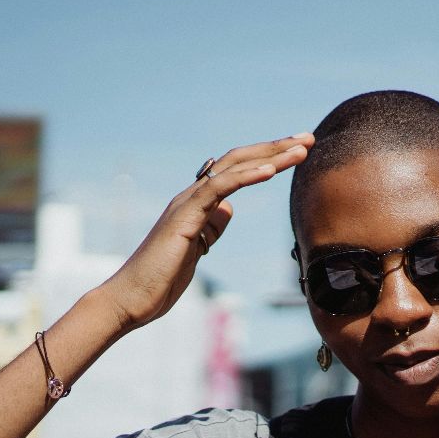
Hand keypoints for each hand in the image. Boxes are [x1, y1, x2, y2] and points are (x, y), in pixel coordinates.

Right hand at [95, 134, 313, 332]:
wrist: (130, 298)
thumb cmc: (160, 280)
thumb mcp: (197, 250)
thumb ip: (211, 229)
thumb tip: (228, 209)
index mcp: (197, 204)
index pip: (237, 171)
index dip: (268, 159)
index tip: (297, 152)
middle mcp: (191, 196)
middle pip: (239, 160)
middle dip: (276, 148)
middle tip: (308, 139)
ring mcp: (186, 204)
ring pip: (233, 168)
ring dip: (270, 157)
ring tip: (301, 149)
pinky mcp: (184, 217)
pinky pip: (218, 188)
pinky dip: (245, 176)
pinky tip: (270, 170)